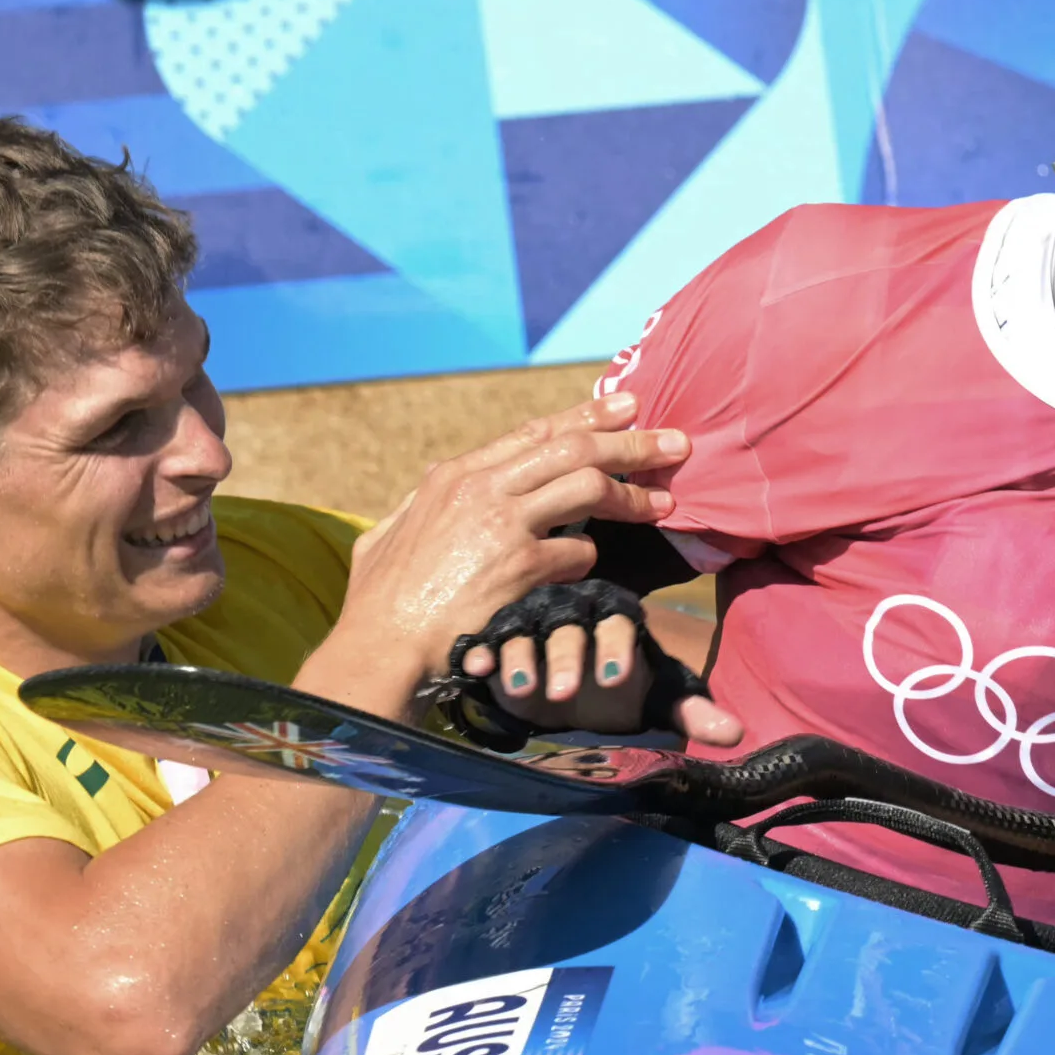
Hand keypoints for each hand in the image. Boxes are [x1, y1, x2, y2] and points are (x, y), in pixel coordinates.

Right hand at [313, 394, 684, 719]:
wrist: (380, 647)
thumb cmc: (378, 601)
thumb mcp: (387, 534)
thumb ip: (419, 506)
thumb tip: (432, 487)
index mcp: (453, 476)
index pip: (534, 432)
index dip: (586, 416)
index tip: (627, 408)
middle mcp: (480, 488)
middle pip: (574, 448)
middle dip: (631, 442)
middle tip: (676, 441)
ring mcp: (502, 524)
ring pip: (588, 486)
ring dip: (634, 495)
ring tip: (667, 502)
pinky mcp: (521, 566)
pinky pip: (579, 551)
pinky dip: (589, 559)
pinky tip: (590, 569)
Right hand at [452, 579, 742, 744]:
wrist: (572, 683)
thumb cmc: (619, 686)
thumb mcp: (655, 696)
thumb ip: (690, 711)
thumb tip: (735, 733)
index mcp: (617, 615)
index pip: (620, 624)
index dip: (617, 647)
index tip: (616, 679)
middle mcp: (573, 611)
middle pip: (570, 628)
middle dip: (567, 658)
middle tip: (565, 693)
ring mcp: (533, 621)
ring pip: (525, 632)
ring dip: (521, 657)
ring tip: (521, 689)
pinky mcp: (498, 635)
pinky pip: (487, 640)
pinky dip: (481, 653)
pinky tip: (474, 670)